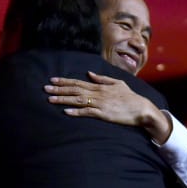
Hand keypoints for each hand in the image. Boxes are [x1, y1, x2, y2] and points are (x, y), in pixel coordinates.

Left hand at [45, 72, 170, 143]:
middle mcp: (97, 93)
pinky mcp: (103, 114)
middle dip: (59, 89)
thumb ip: (102, 78)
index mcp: (99, 86)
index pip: (78, 82)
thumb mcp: (117, 83)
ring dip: (63, 99)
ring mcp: (100, 104)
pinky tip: (66, 112)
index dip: (64, 81)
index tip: (52, 80)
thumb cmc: (130, 97)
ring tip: (50, 99)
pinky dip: (76, 112)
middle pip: (75, 90)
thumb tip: (89, 73)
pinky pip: (87, 112)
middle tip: (45, 88)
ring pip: (78, 100)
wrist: (141, 109)